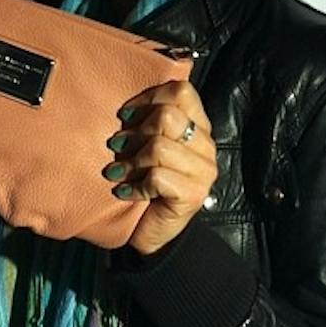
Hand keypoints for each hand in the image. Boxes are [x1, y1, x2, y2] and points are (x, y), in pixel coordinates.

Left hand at [104, 80, 216, 255]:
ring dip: (132, 161)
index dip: (150, 98)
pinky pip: (157, 177)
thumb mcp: (147, 147)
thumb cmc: (145, 185)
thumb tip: (123, 105)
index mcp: (198, 127)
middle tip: (119, 147)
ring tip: (119, 172)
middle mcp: (206, 147)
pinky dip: (135, 186)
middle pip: (168, 117)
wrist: (153, 234)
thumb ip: (149, 122)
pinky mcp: (193, 195)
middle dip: (136, 132)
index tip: (126, 115)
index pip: (182, 92)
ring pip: (160, 147)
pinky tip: (126, 192)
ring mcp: (203, 172)